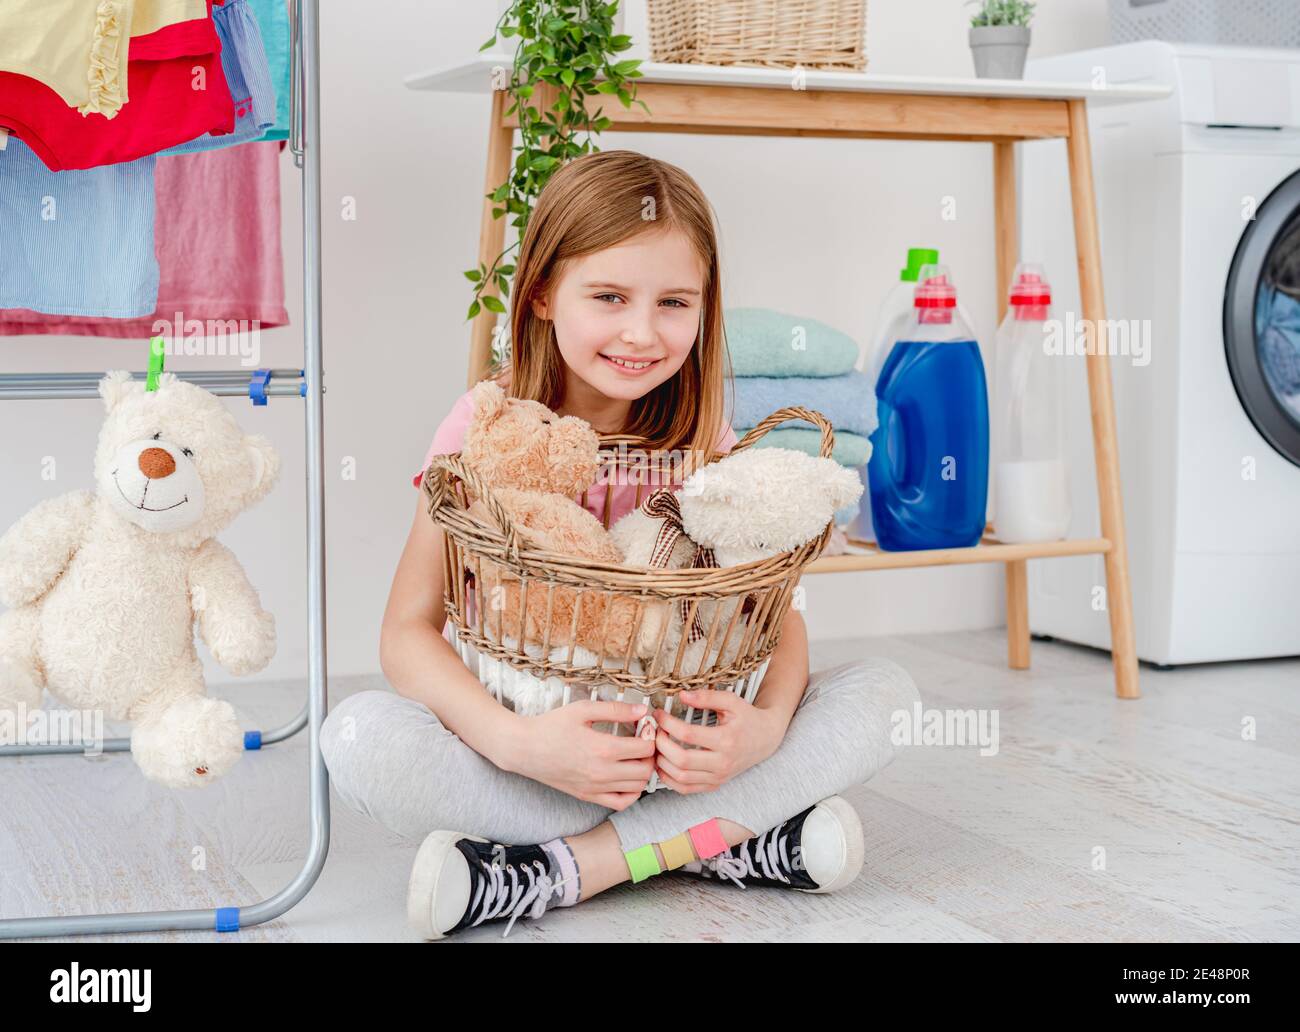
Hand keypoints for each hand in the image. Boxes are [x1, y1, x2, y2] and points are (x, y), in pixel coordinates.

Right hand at [509, 700, 655, 809]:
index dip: (651, 736)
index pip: (646, 748)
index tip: (645, 727)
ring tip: (635, 757)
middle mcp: (602, 772)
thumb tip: (643, 711)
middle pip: (646, 770)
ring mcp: (595, 788)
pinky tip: (627, 777)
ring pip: (638, 788)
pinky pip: (621, 803)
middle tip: (643, 742)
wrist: (524, 748)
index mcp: (603, 748)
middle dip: (651, 755)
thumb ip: (615, 709)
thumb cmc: (551, 726)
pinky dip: (631, 793)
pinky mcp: (588, 796)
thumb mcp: (583, 709)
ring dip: (643, 772)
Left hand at [651, 689, 785, 793]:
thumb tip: (681, 696)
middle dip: (660, 744)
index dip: (667, 723)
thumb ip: (707, 697)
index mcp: (726, 740)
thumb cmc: (747, 718)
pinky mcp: (714, 784)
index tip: (659, 714)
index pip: (687, 734)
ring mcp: (718, 777)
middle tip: (655, 731)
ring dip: (661, 762)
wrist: (765, 739)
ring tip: (656, 746)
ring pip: (680, 777)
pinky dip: (669, 778)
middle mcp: (723, 762)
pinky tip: (664, 763)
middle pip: (681, 759)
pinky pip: (685, 788)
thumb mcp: (732, 701)